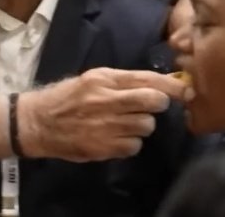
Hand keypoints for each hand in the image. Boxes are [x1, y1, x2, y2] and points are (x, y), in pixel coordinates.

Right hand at [16, 67, 186, 161]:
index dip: (172, 86)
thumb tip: (158, 85)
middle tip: (150, 107)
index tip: (186, 90)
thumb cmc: (66, 98)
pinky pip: (134, 146)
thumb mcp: (90, 80)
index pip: (147, 79)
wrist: (37, 122)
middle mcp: (106, 99)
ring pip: (146, 125)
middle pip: (153, 101)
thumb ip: (120, 82)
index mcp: (103, 79)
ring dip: (140, 126)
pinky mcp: (103, 146)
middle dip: (158, 104)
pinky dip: (129, 143)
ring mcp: (105, 124)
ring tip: (124, 124)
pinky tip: (115, 138)